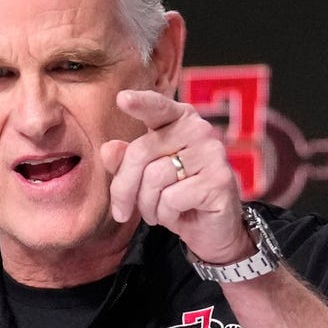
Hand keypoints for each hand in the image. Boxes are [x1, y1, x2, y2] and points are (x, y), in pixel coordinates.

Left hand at [100, 89, 252, 264]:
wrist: (210, 229)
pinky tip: (177, 215)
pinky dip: (166, 214)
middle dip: (124, 188)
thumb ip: (125, 161)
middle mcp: (199, 130)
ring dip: (147, 205)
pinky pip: (172, 198)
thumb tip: (107, 148)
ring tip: (155, 213)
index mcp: (179, 120)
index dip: (140, 103)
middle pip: (141, 152)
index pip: (158, 107)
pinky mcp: (219, 180)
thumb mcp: (143, 179)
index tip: (121, 98)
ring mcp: (212, 153)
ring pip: (154, 178)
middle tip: (122, 212)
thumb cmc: (174, 196)